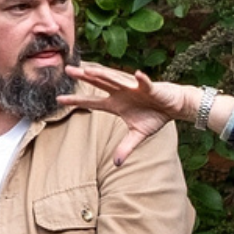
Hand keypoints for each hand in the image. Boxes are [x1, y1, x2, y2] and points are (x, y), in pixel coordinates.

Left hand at [68, 62, 193, 167]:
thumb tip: (116, 164)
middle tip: (67, 70)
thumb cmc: (154, 116)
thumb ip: (125, 147)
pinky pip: (145, 84)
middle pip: (98, 84)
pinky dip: (142, 80)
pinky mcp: (150, 88)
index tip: (59, 99)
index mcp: (115, 104)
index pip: (92, 102)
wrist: (173, 106)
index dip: (76, 101)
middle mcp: (120, 93)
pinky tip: (137, 75)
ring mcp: (133, 88)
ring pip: (115, 79)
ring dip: (103, 74)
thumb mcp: (138, 135)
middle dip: (84, 77)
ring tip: (88, 70)